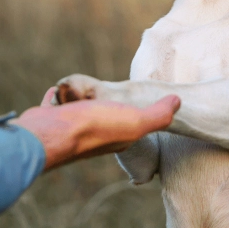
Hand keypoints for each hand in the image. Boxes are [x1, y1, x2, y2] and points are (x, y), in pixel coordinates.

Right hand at [11, 87, 179, 169]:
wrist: (50, 134)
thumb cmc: (94, 127)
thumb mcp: (135, 121)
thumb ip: (158, 115)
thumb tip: (178, 102)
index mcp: (117, 137)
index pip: (131, 123)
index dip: (136, 112)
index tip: (138, 99)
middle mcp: (94, 135)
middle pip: (102, 114)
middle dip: (104, 103)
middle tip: (107, 92)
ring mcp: (70, 127)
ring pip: (78, 109)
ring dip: (79, 98)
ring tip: (81, 90)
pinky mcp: (50, 119)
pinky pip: (55, 104)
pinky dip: (56, 97)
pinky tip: (57, 91)